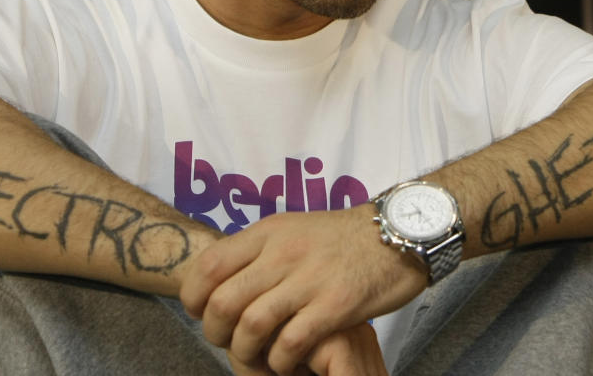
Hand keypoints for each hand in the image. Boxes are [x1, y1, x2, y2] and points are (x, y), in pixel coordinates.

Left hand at [179, 204, 425, 374]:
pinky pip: (290, 343)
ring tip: (254, 358)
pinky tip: (284, 363)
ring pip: (251, 325)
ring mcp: (309, 279)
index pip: (210, 264)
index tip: (199, 312)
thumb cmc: (343, 238)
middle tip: (224, 342)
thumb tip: (223, 276)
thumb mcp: (295, 230)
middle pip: (224, 301)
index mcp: (269, 232)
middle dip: (215, 331)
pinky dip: (279, 361)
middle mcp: (283, 253)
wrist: (399, 235)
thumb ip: (260, 250)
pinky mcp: (335, 306)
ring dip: (245, 351)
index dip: (193, 295)